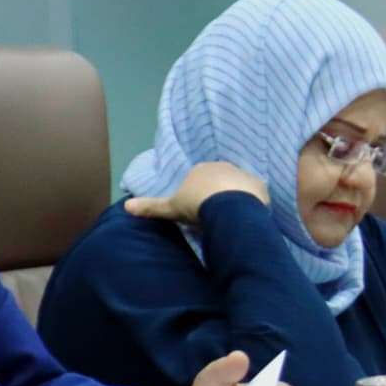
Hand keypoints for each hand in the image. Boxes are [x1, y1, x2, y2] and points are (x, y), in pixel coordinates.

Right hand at [125, 162, 267, 223]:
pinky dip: (251, 204)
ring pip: (236, 187)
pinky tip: (247, 218)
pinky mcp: (259, 186)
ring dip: (234, 200)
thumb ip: (151, 207)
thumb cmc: (197, 204)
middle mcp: (222, 166)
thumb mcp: (171, 208)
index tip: (198, 213)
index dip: (197, 196)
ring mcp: (242, 174)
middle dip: (216, 196)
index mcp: (200, 169)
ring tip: (231, 220)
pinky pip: (254, 195)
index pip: (197, 181)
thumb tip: (126, 206)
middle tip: (214, 217)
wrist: (229, 205)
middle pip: (218, 182)